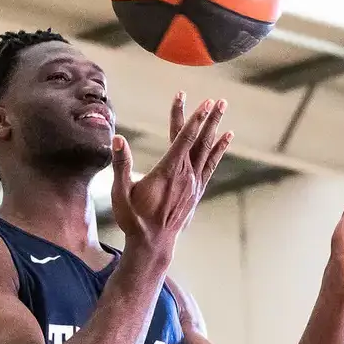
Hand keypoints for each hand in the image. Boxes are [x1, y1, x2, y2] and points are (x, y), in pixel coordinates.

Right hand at [110, 92, 231, 257]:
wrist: (153, 243)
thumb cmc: (134, 218)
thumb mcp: (120, 193)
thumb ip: (120, 165)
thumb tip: (118, 139)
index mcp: (167, 171)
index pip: (183, 139)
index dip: (194, 119)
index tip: (204, 102)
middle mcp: (185, 175)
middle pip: (199, 140)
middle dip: (209, 118)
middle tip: (219, 100)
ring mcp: (193, 183)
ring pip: (207, 149)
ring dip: (215, 127)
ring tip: (224, 108)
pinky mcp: (196, 190)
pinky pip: (210, 164)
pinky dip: (219, 149)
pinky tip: (226, 138)